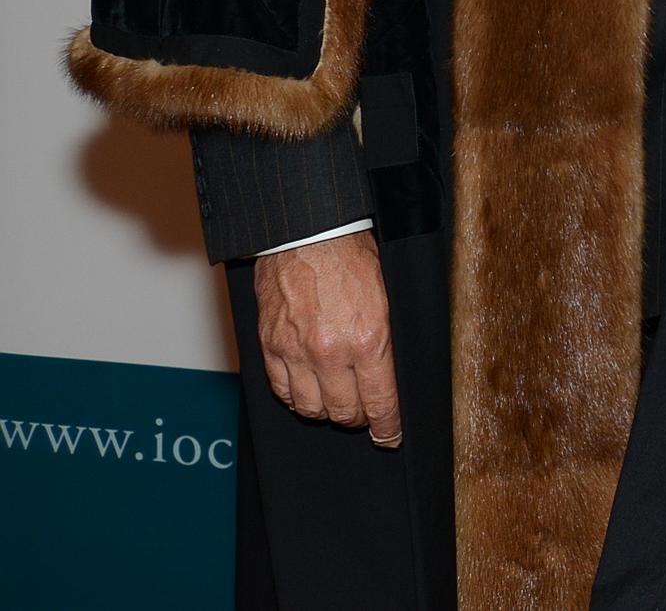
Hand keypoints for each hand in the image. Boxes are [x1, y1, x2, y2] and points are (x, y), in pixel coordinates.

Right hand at [252, 233, 400, 446]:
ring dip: (326, 411)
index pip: (380, 401)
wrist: (308, 232)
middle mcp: (331, 352)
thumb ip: (387, 339)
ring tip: (337, 403)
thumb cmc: (352, 257)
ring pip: (310, 408)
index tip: (389, 436)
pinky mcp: (270, 346)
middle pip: (344, 411)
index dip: (387, 426)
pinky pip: (281, 390)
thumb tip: (392, 375)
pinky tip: (307, 391)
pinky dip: (295, 397)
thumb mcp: (389, 297)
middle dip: (358, 419)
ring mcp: (296, 352)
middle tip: (365, 415)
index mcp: (369, 340)